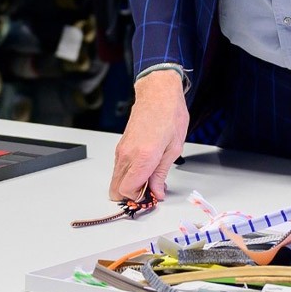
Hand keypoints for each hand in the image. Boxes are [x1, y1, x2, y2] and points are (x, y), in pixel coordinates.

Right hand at [109, 68, 189, 201]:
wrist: (157, 93)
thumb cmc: (169, 115)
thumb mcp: (174, 148)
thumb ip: (162, 174)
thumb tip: (157, 192)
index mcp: (143, 157)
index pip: (129, 191)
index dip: (140, 198)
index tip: (153, 196)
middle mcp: (127, 155)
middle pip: (117, 190)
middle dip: (132, 196)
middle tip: (150, 191)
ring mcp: (121, 151)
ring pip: (116, 180)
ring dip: (130, 185)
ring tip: (150, 179)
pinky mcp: (120, 147)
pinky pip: (119, 169)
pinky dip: (128, 175)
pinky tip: (144, 169)